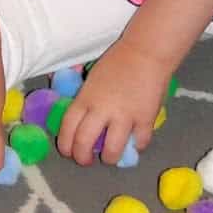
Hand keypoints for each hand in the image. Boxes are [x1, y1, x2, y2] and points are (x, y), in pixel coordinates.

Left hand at [56, 40, 171, 165]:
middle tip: (86, 160)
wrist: (146, 52)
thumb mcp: (92, 77)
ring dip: (109, 158)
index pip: (68, 128)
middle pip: (84, 143)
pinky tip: (135, 141)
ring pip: (112, 150)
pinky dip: (137, 146)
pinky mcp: (145, 119)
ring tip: (111, 156)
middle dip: (82, 158)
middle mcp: (102, 110)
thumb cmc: (118, 60)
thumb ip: (85, 98)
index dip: (66, 144)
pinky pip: (140, 142)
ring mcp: (124, 116)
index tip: (68, 151)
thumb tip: (77, 114)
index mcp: (85, 98)